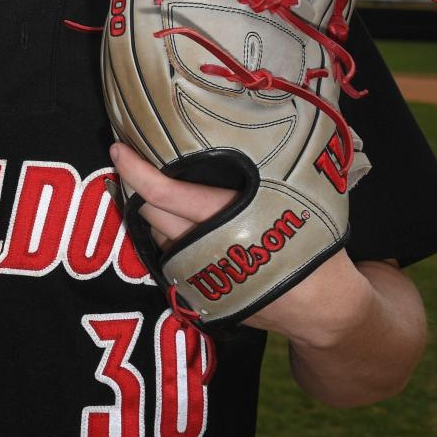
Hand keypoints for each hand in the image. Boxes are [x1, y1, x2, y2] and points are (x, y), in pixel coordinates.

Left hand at [110, 141, 373, 343]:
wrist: (319, 304)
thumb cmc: (305, 238)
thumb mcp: (283, 194)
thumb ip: (247, 173)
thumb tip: (220, 133)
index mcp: (221, 215)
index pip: (162, 191)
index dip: (134, 169)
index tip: (117, 149)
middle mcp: (200, 245)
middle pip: (150, 212)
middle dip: (144, 190)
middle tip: (147, 167)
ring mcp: (196, 274)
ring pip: (157, 236)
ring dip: (157, 217)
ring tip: (169, 197)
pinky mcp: (197, 294)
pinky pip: (170, 258)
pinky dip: (171, 240)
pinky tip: (185, 228)